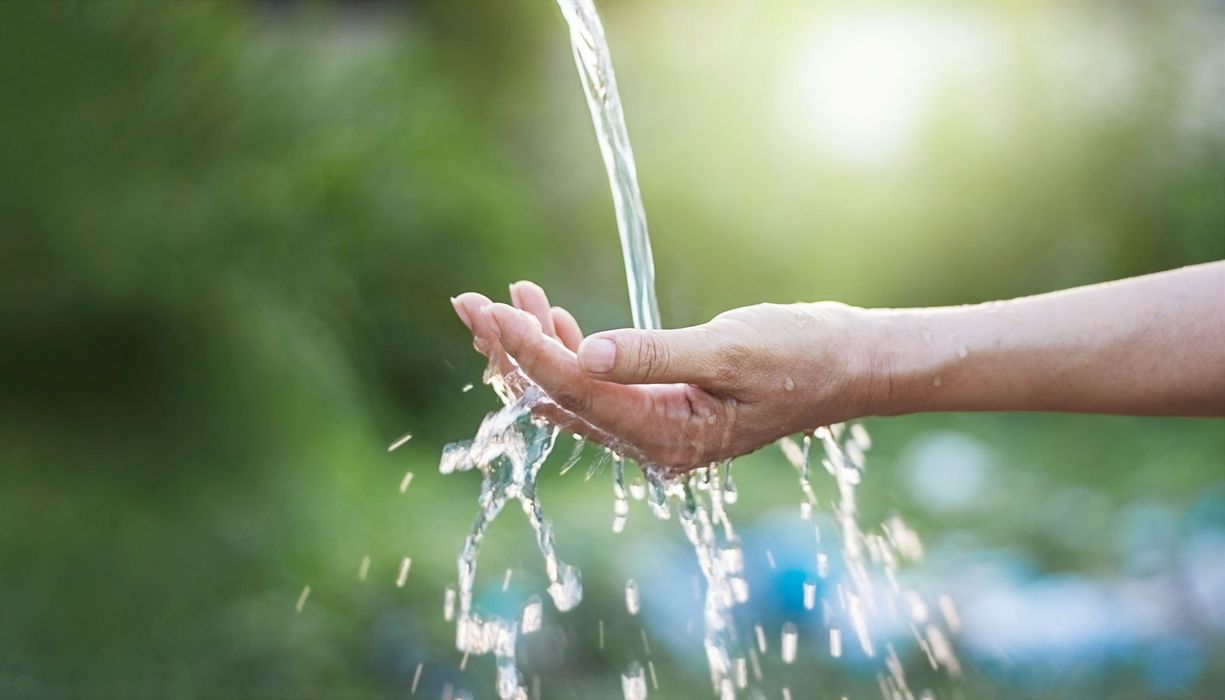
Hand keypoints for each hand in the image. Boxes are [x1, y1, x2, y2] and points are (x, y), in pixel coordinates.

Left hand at [452, 282, 875, 470]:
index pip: (576, 393)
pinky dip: (567, 349)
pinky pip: (595, 386)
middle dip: (511, 352)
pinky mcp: (659, 407)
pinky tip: (550, 314)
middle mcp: (652, 442)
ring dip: (535, 347)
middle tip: (469, 303)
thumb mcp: (732, 349)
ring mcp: (654, 428)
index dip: (526, 350)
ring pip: (570, 394)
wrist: (848, 364)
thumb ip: (656, 354)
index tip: (487, 309)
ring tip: (506, 297)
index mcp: (668, 437)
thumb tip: (583, 353)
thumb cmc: (803, 355)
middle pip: (558, 402)